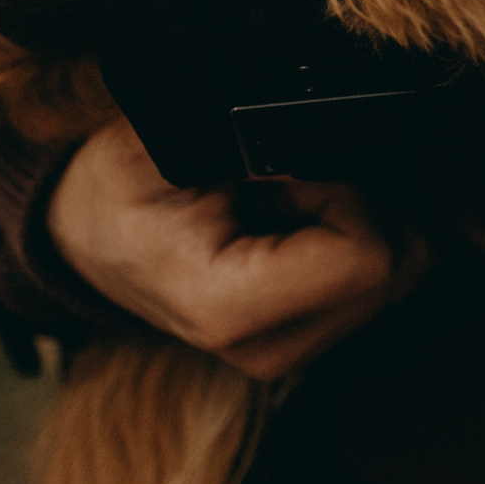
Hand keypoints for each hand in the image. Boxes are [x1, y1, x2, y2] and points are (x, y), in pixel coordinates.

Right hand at [50, 116, 422, 379]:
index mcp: (227, 308)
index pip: (366, 258)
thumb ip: (255, 142)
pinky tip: (295, 220)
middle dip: (361, 205)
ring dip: (358, 218)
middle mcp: (266, 348)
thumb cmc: (121, 185)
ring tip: (282, 201)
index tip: (291, 167)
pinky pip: (381, 275)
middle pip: (395, 267)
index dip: (348, 193)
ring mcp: (291, 351)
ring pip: (399, 270)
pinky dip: (354, 234)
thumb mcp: (171, 140)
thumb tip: (337, 131)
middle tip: (286, 183)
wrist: (84, 234)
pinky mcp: (309, 338)